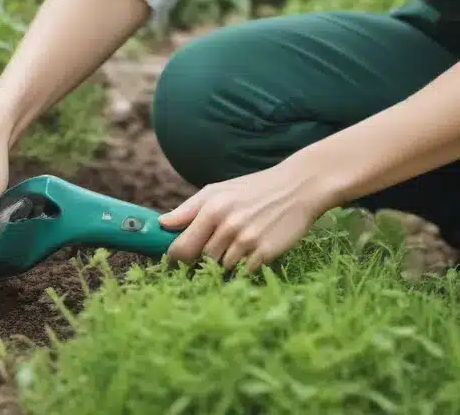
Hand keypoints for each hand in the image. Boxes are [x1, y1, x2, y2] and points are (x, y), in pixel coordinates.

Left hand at [157, 157, 335, 272]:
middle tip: (208, 255)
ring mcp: (247, 240)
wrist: (296, 187)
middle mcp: (227, 225)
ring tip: (235, 248)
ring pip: (222, 268)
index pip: (182, 247)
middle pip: (201, 260)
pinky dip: (243, 268)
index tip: (173, 263)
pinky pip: (243, 272)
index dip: (174, 259)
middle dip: (201, 261)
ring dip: (224, 264)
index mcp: (212, 208)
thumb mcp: (218, 190)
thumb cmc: (253, 189)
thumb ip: (188, 209)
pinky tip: (250, 253)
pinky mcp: (265, 253)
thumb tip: (162, 223)